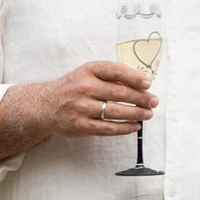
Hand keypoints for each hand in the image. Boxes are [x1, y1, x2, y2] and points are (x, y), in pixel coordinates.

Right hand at [0, 59, 154, 162]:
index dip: (135, 77)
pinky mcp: (82, 125)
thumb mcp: (87, 74)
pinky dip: (124, 128)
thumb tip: (140, 83)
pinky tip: (135, 126)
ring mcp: (82, 108)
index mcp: (88, 70)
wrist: (45, 105)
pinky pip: (108, 128)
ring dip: (136, 114)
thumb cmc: (72, 87)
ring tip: (148, 114)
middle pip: (120, 93)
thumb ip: (109, 76)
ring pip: (116, 112)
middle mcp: (84, 87)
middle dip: (141, 98)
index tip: (148, 84)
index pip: (116, 71)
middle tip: (153, 101)